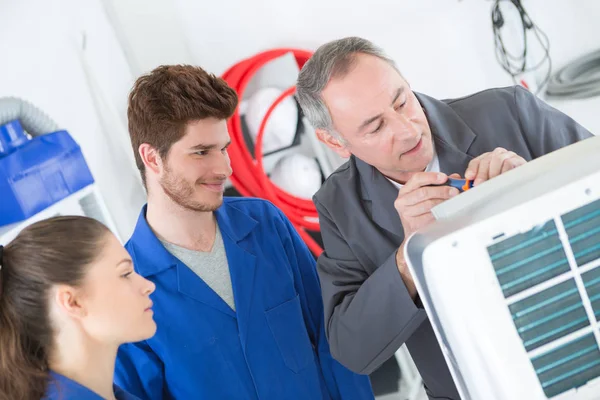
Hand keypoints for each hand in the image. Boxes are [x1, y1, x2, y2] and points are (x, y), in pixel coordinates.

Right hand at [393, 172, 459, 298]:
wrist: (413, 232)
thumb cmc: (421, 211)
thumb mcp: (427, 195)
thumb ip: (440, 185)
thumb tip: (456, 179)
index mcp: (405, 191)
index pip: (416, 179)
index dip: (431, 177)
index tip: (444, 177)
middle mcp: (402, 201)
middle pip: (424, 192)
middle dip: (442, 191)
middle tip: (455, 191)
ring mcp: (406, 214)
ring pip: (428, 205)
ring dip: (444, 202)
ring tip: (454, 201)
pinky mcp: (412, 225)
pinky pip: (430, 217)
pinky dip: (441, 214)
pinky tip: (448, 212)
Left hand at [465, 147, 525, 185]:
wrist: (525, 183)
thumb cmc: (503, 184)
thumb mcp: (488, 183)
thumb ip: (475, 182)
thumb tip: (459, 181)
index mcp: (488, 159)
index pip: (477, 161)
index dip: (472, 169)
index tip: (469, 177)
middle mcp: (497, 155)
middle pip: (486, 160)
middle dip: (481, 173)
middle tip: (479, 184)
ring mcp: (509, 156)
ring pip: (498, 159)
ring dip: (493, 173)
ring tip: (492, 184)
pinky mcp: (519, 160)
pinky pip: (510, 163)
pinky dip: (505, 172)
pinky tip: (503, 180)